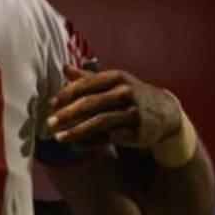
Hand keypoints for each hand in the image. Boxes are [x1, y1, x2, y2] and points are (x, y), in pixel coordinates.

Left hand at [47, 66, 182, 150]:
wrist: (165, 112)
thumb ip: (88, 77)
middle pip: (90, 104)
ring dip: (76, 131)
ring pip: (98, 123)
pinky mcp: (137, 132)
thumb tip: (65, 68)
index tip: (50, 104)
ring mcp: (132, 113)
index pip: (86, 84)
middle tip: (49, 123)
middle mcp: (125, 92)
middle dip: (66, 114)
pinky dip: (90, 143)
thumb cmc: (131, 94)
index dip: (66, 94)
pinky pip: (108, 139)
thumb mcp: (114, 82)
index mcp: (117, 77)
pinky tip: (75, 146)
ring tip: (58, 138)